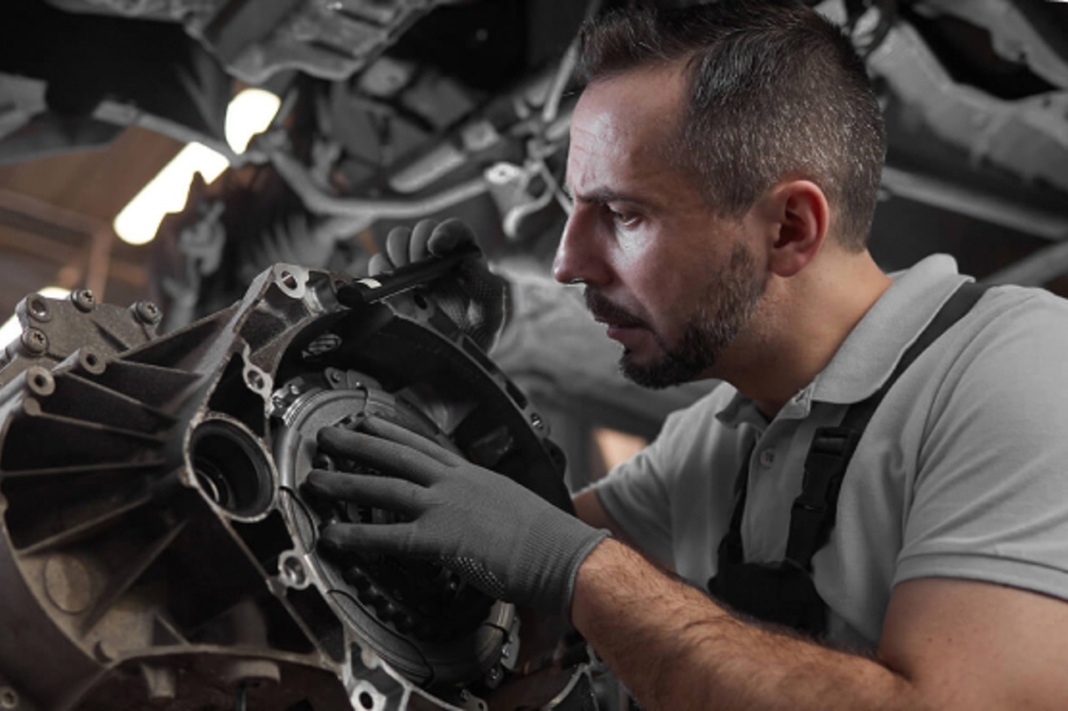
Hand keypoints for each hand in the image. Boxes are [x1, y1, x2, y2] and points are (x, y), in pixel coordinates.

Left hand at [304, 418, 607, 613]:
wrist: (561, 552)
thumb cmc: (546, 538)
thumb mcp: (513, 508)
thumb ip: (488, 508)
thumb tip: (480, 520)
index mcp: (473, 475)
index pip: (426, 445)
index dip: (393, 431)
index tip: (370, 420)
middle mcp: (456, 482)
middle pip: (398, 454)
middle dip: (359, 442)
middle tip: (329, 434)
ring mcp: (446, 506)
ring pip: (385, 486)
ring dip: (345, 481)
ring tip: (314, 478)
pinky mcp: (440, 537)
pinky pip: (388, 535)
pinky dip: (356, 534)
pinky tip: (333, 534)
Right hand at [371, 218, 507, 350]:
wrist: (450, 356)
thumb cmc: (476, 333)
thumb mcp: (490, 315)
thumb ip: (489, 289)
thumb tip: (471, 265)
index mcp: (465, 255)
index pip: (454, 229)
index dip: (444, 232)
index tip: (436, 248)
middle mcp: (438, 255)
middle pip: (421, 230)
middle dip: (418, 247)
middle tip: (421, 274)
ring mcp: (413, 265)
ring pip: (398, 239)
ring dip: (399, 256)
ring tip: (410, 284)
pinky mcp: (391, 281)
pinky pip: (378, 263)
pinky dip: (382, 274)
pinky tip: (395, 293)